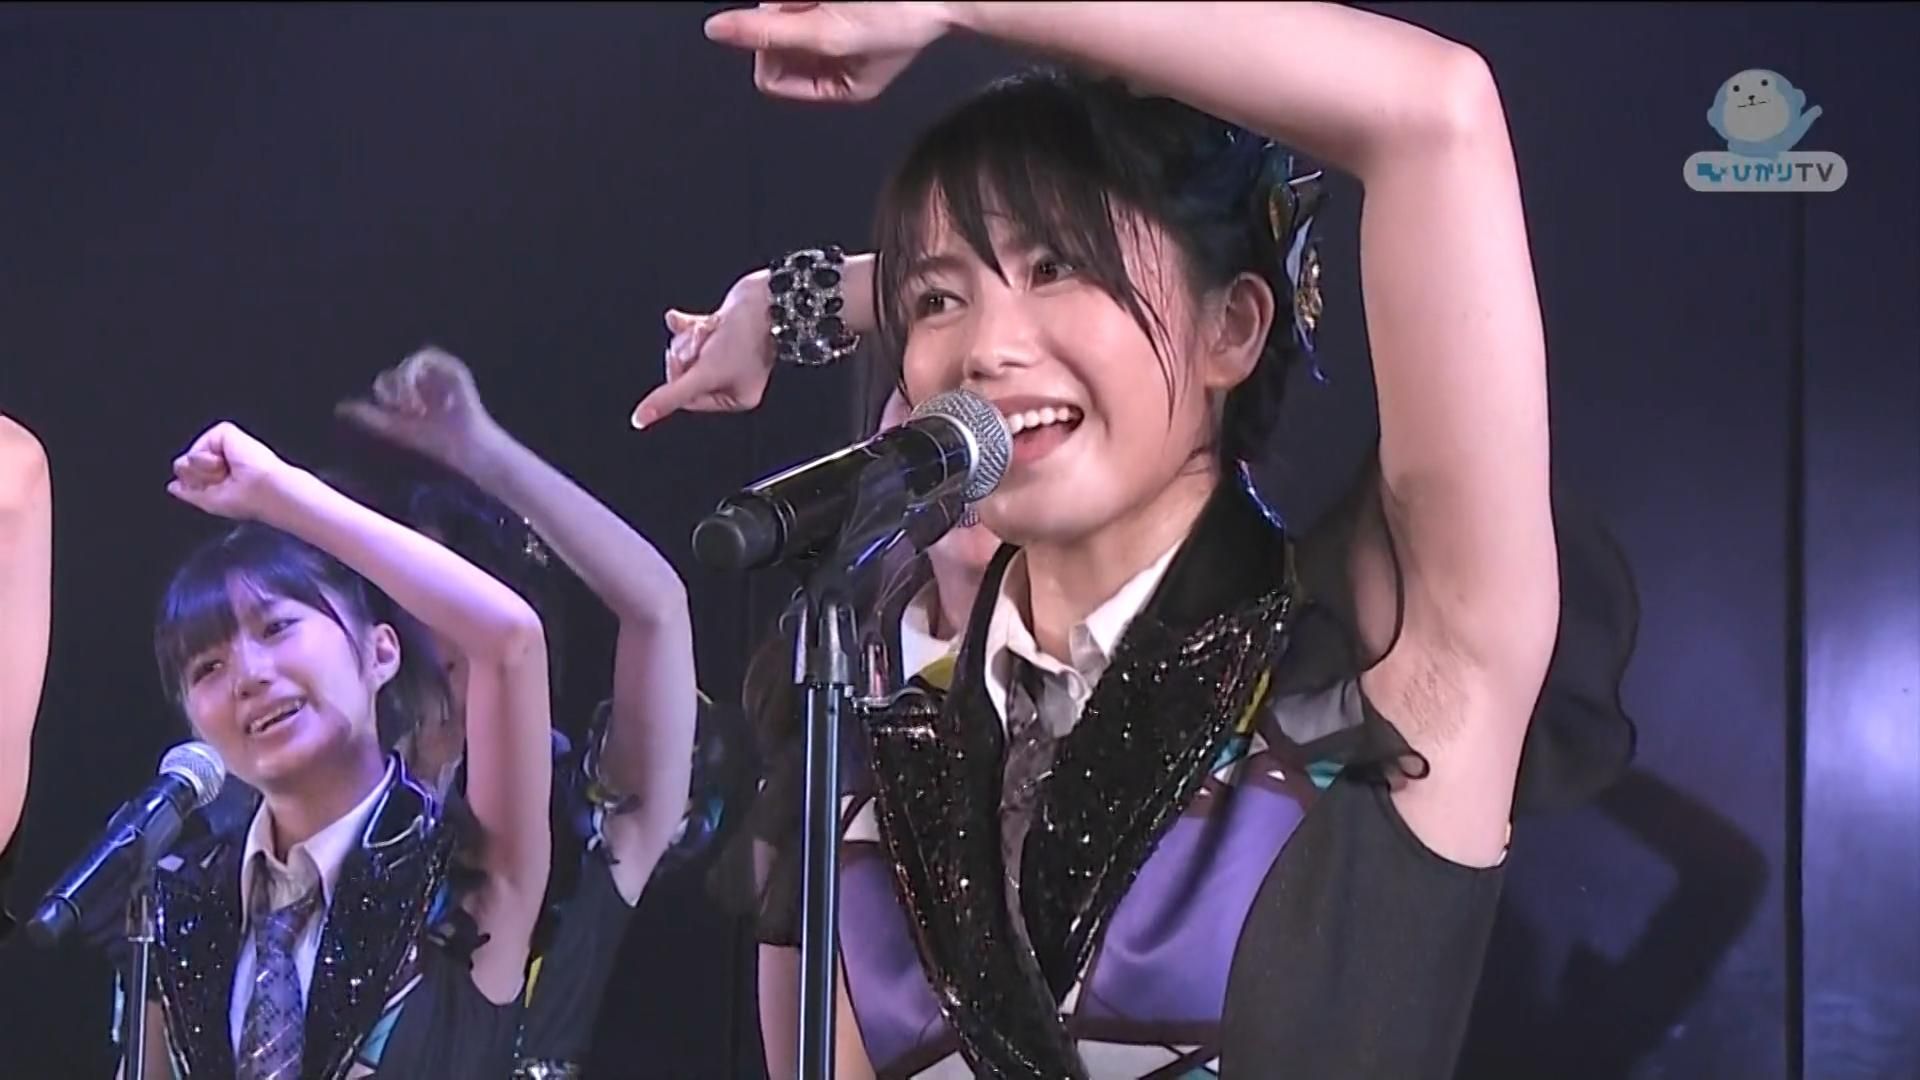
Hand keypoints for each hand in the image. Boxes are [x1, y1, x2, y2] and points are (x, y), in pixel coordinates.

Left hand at [167, 421, 298, 522]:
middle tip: (221, 481)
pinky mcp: (224, 432)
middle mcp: (219, 458)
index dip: (195, 487)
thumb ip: (188, 493)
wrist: (265, 489)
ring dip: (203, 471)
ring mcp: (221, 445)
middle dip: (197, 478)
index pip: (188, 477)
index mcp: (219, 475)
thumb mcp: (209, 502)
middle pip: (182, 467)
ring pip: (188, 458)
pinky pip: (198, 446)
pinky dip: (207, 459)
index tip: (217, 492)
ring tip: (226, 473)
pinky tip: (225, 463)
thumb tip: (172, 486)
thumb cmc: (248, 500)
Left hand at [335, 347, 501, 474]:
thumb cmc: (433, 442)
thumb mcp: (395, 429)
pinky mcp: (455, 371)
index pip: (386, 381)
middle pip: (398, 371)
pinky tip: (436, 399)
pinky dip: (428, 377)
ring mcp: (439, 374)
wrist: (463, 448)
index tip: (400, 414)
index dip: (388, 395)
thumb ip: (371, 417)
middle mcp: (422, 380)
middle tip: (413, 411)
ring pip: (412, 362)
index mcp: (407, 391)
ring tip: (419, 405)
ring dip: (410, 382)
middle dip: (399, 390)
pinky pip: (431, 357)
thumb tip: (340, 406)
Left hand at [630, 273, 777, 428]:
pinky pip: (692, 332)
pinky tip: (678, 320)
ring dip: (690, 338)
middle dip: (687, 355)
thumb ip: (670, 396)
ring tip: (707, 331)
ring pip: (687, 351)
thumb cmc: (747, 338)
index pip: (688, 399)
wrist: (765, 300)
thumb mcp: (703, 374)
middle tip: (703, 346)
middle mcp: (732, 378)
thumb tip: (641, 418)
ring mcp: (727, 354)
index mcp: (735, 397)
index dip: (680, 379)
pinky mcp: (721, 331)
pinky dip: (685, 325)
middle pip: (685, 373)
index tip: (687, 363)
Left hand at [704, 2, 955, 103]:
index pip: (769, 78)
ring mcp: (829, 25)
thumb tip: (717, 30)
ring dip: (794, 0)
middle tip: (817, 5)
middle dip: (786, 16)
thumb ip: (769, 32)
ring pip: (780, 13)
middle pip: (771, 42)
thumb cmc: (904, 15)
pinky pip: (795, 4)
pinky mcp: (828, 5)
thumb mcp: (829, 32)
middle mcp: (830, 58)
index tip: (793, 27)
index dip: (772, 49)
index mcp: (836, 85)